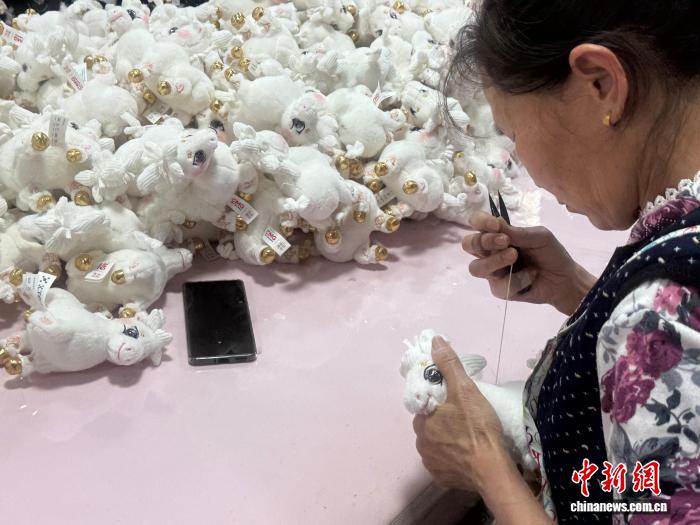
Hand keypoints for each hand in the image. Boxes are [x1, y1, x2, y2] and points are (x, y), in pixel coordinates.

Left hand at [413, 338, 555, 524]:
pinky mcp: (442, 478)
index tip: (456, 403)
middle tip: (467, 419)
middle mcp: (420, 443)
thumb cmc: (478, 427)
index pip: (426, 406)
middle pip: (430, 425)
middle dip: (444, 421)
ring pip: (437, 444)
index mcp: (422, 421)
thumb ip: (449, 365)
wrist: (493, 470)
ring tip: (469, 437)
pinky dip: (453, 459)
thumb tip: (434, 341)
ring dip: (448, 441)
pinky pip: (444, 463)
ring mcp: (431, 463)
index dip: (440, 402)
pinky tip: (468, 455)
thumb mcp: (465, 390)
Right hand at [463, 211, 596, 314]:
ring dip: (494, 261)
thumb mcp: (539, 236)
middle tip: (505, 241)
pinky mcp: (500, 290)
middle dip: (484, 241)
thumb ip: (517, 232)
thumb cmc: (550, 253)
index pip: (477, 224)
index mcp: (497, 235)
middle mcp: (490, 253)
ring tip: (513, 256)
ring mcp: (493, 272)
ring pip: (476, 268)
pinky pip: (499, 284)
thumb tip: (496, 224)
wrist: (564, 279)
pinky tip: (531, 276)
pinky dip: (517, 278)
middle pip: (468, 245)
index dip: (480, 222)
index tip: (496, 224)